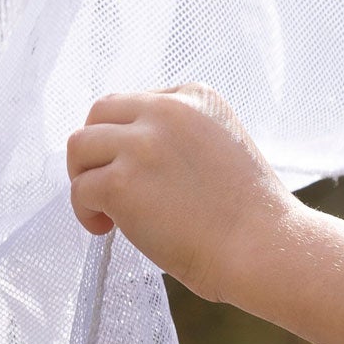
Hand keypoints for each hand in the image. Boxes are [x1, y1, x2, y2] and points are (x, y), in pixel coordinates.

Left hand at [67, 86, 294, 305]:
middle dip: (97, 149)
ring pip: (80, 145)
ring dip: (84, 176)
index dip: (129, 138)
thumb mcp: (222, 145)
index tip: (138, 170)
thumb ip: (180, 137)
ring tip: (104, 209)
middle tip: (107, 185)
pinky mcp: (121, 182)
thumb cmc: (250, 214)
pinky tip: (105, 228)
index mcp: (196, 96)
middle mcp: (166, 110)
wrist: (263, 247)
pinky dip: (85, 211)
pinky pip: (80, 188)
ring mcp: (141, 144)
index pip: (137, 102)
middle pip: (100, 113)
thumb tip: (131, 155)